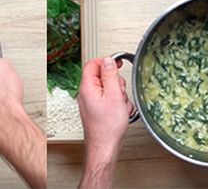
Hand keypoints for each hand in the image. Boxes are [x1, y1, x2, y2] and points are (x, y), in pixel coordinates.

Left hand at [77, 57, 132, 188]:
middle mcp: (86, 93)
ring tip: (121, 106)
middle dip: (116, 82)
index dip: (105, 61)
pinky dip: (118, 104)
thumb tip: (108, 61)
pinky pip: (110, 100)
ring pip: (108, 89)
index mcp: (87, 87)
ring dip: (119, 95)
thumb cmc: (107, 126)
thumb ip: (110, 75)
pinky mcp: (97, 109)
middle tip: (120, 92)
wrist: (104, 146)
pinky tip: (120, 112)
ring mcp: (91, 102)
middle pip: (102, 76)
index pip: (92, 64)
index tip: (117, 63)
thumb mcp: (114, 95)